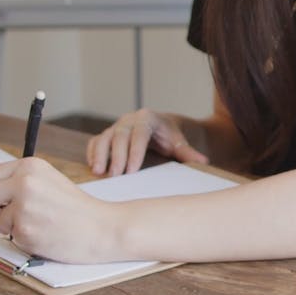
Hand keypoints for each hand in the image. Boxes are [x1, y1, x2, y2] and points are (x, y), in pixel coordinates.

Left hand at [0, 158, 117, 262]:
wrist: (102, 227)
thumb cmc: (78, 208)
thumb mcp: (49, 180)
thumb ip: (21, 180)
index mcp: (30, 166)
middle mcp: (24, 182)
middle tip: (4, 217)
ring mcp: (24, 207)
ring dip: (10, 226)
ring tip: (37, 224)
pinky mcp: (25, 230)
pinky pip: (10, 236)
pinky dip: (24, 238)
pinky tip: (44, 233)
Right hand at [86, 108, 208, 174]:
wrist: (159, 125)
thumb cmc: (168, 135)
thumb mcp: (178, 142)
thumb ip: (187, 152)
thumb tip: (203, 162)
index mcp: (148, 118)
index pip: (140, 134)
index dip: (135, 152)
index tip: (132, 170)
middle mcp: (129, 120)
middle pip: (120, 135)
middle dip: (116, 156)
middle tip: (115, 176)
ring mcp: (116, 126)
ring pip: (104, 137)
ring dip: (100, 154)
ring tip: (98, 172)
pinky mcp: (107, 134)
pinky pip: (96, 141)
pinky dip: (93, 153)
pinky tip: (93, 167)